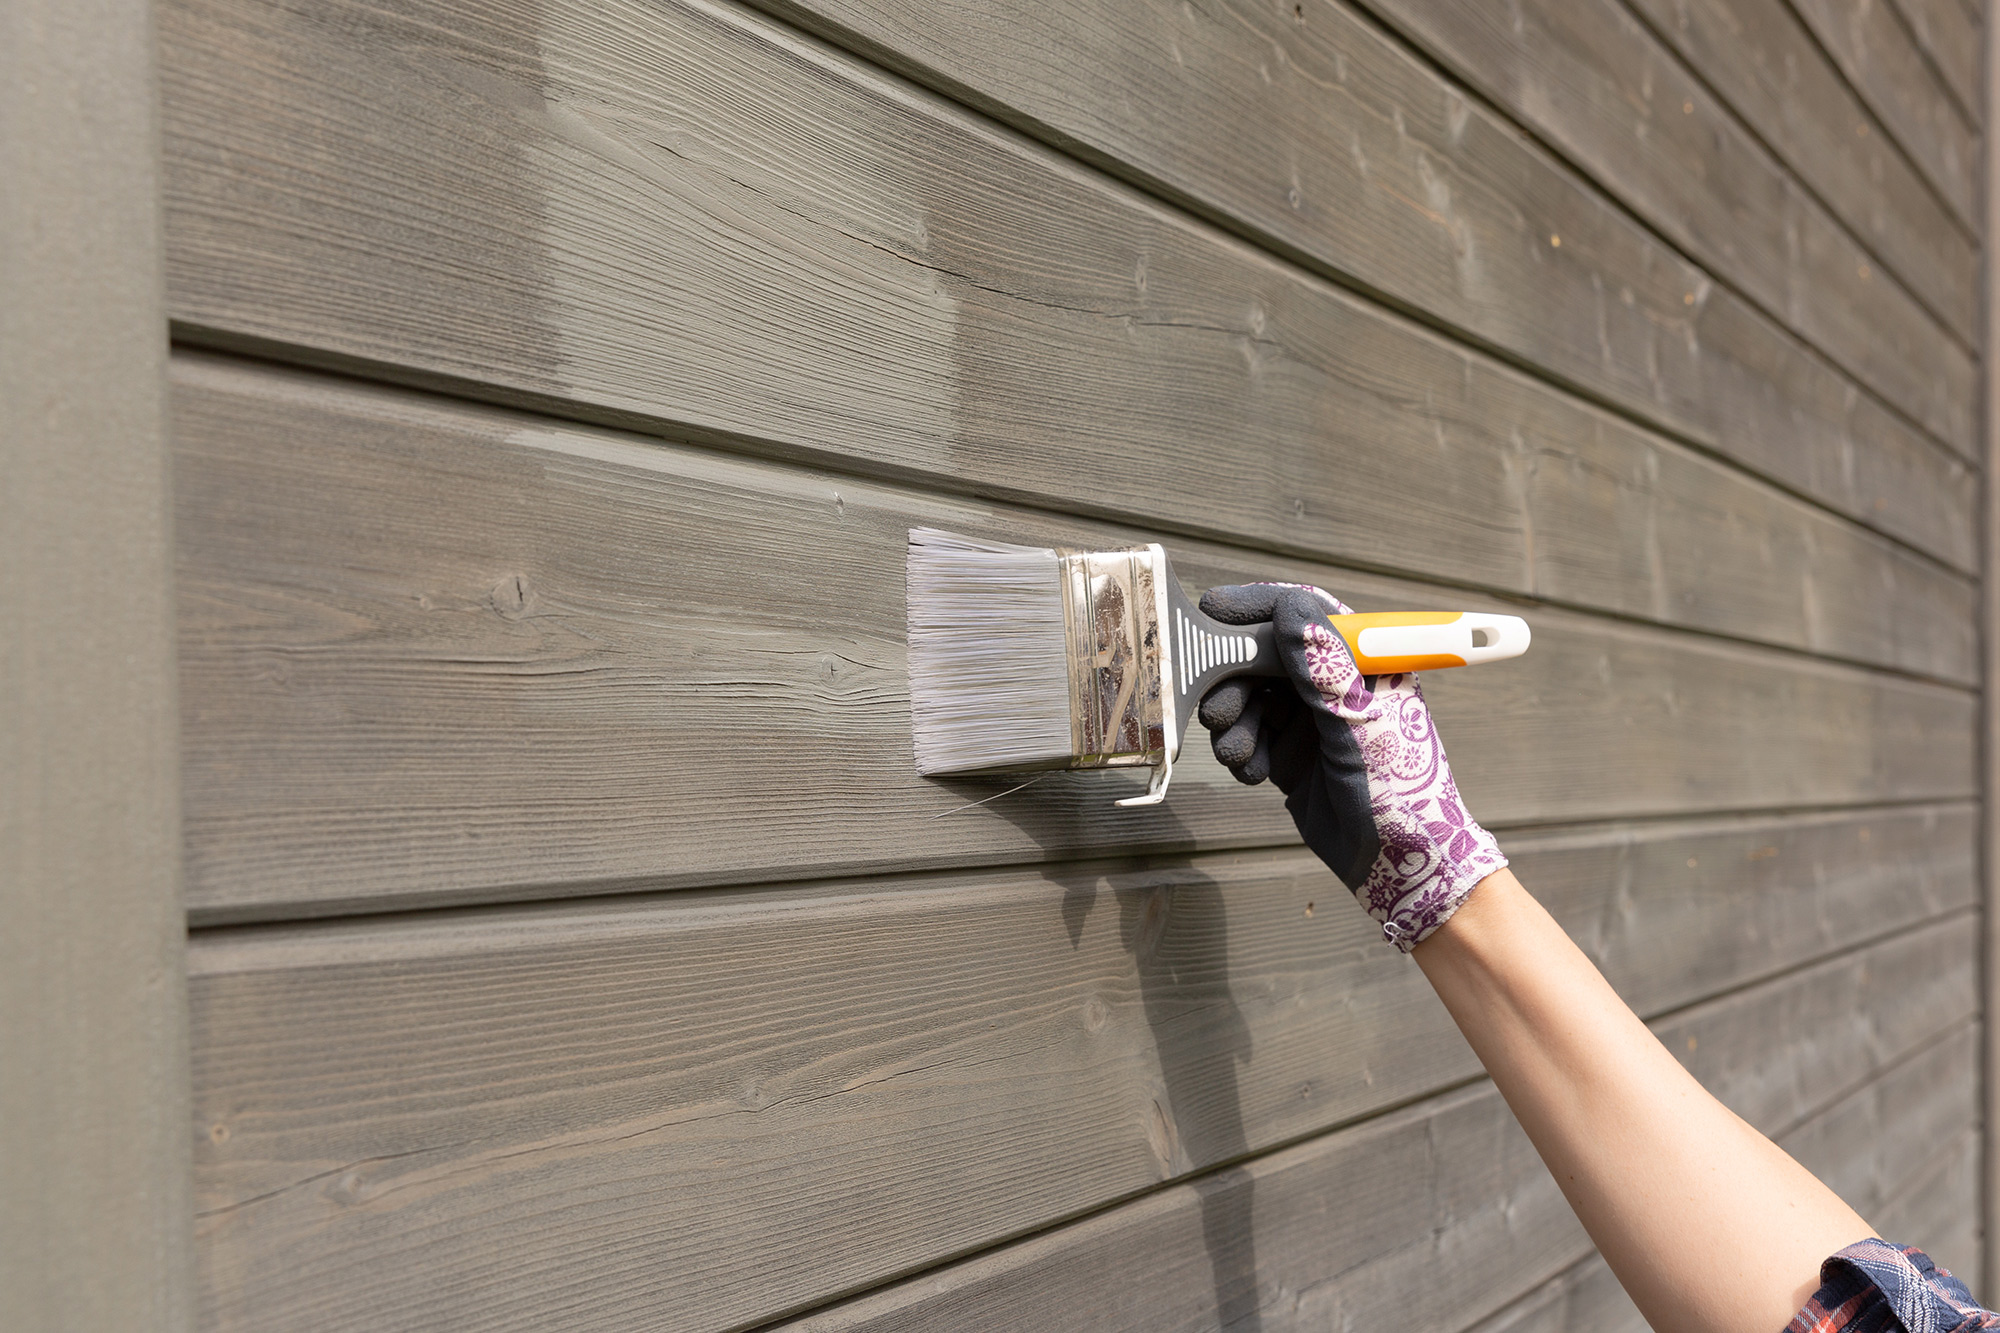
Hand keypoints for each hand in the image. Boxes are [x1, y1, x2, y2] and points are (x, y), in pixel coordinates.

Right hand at [1197, 583, 1504, 950]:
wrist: (1403, 864)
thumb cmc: (1402, 791)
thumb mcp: (1360, 721)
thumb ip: (1322, 665)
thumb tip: (1290, 609)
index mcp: (1361, 663)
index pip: (1304, 614)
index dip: (1258, 608)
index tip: (1214, 610)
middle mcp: (1334, 685)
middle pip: (1265, 658)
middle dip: (1233, 680)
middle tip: (1217, 709)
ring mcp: (1311, 721)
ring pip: (1250, 700)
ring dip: (1234, 724)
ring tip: (1239, 754)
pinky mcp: (1293, 756)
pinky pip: (1250, 738)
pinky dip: (1242, 751)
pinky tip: (1253, 772)